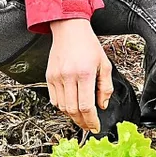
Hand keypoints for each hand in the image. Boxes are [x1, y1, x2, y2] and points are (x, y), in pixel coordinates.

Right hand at [46, 18, 112, 133]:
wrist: (69, 29)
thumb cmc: (88, 44)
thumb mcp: (105, 64)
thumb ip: (105, 87)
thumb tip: (102, 105)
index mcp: (85, 73)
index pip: (86, 106)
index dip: (91, 121)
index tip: (96, 127)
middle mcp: (68, 76)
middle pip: (73, 110)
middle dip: (82, 122)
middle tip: (89, 126)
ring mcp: (56, 77)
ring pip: (62, 107)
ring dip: (72, 116)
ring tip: (81, 116)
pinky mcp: (49, 76)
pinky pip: (54, 99)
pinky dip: (62, 107)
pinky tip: (71, 105)